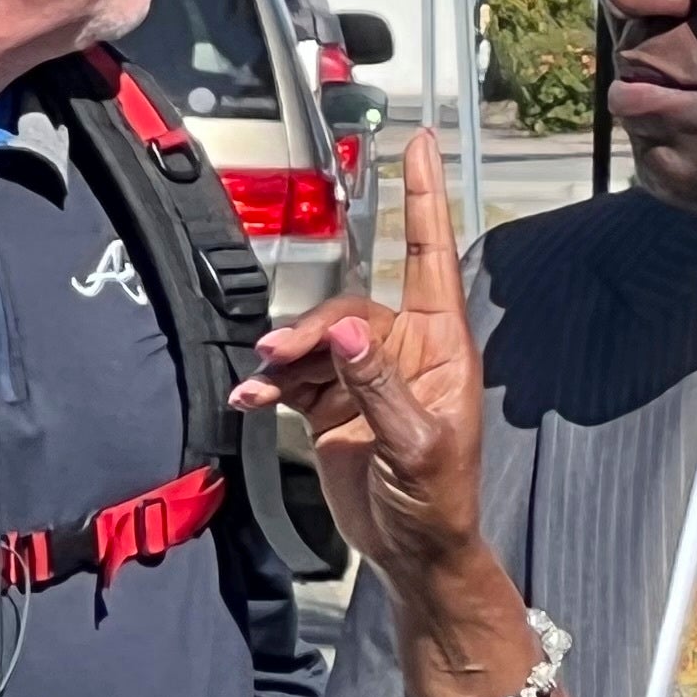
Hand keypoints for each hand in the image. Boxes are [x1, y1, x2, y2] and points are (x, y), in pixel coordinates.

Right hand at [233, 132, 486, 601]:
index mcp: (443, 348)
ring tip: (264, 382)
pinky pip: (292, 375)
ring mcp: (366, 375)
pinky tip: (253, 400)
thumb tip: (345, 334)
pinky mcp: (332, 402)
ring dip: (283, 357)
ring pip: (314, 338)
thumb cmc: (438, 502)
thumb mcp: (416, 448)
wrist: (412, 552)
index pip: (429, 258)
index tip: (417, 143)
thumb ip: (378, 388)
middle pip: (348, 306)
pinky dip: (269, 385)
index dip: (423, 199)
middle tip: (282, 357)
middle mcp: (405, 352)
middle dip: (311, 328)